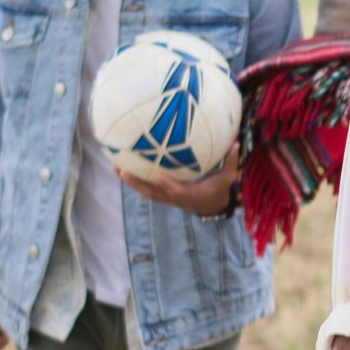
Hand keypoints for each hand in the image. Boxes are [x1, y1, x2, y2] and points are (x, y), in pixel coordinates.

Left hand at [117, 143, 239, 217]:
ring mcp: (167, 197)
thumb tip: (236, 142)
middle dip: (136, 183)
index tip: (159, 176)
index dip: (168, 185)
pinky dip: (134, 179)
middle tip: (121, 171)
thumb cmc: (219, 190)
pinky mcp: (162, 194)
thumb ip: (230, 161)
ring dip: (129, 181)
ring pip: (145, 191)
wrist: (211, 207)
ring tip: (114, 167)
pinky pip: (146, 187)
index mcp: (190, 194)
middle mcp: (174, 197)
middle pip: (152, 193)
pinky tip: (122, 168)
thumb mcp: (228, 177)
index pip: (177, 191)